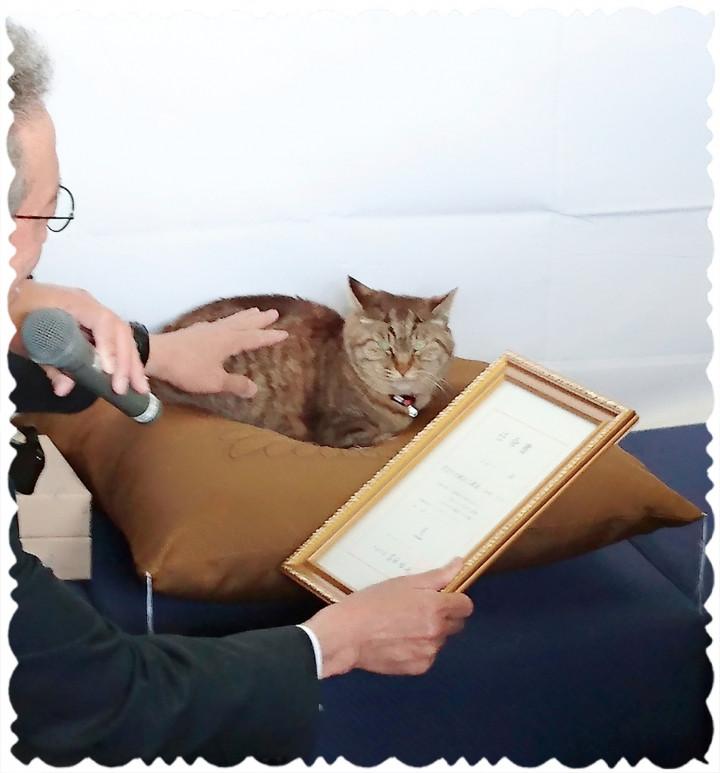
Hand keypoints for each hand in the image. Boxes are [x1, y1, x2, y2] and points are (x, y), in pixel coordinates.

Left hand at [8, 280, 146, 396]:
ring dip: (133, 363)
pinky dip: (127, 359)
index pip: (102, 321)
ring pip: (124, 336)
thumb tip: (64, 389)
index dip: (108, 346)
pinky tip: (134, 377)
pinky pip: (118, 340)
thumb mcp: (28, 340)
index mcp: (74, 301)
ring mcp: (96, 313)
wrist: (14, 297)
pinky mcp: (97, 324)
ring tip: (141, 389)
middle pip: (120, 330)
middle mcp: (91, 305)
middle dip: (126, 361)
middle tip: (124, 388)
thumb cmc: (20, 314)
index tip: (108, 370)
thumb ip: (48, 363)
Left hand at [145, 309, 287, 397]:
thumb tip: (255, 389)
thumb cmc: (188, 368)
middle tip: (274, 313)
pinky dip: (228, 320)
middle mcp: (221, 331)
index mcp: (230, 341)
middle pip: (245, 323)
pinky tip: (223, 323)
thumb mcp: (214, 381)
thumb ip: (235, 384)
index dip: (269, 336)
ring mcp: (207, 329)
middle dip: (260, 320)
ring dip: (245, 316)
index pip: (255, 338)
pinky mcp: (195, 331)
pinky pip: (219, 322)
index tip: (284, 333)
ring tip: (254, 311)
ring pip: (231, 320)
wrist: (157, 355)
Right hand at [303, 558, 472, 677]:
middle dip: (444, 616)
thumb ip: (437, 576)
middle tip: (418, 610)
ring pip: (440, 640)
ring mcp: (428, 652)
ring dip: (430, 633)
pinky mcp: (418, 668)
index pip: (466, 606)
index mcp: (436, 607)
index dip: (455, 599)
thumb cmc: (372, 603)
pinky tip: (398, 641)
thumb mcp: (403, 582)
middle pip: (456, 624)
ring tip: (403, 626)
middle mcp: (437, 632)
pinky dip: (418, 649)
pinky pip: (427, 656)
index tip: (443, 597)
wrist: (347, 635)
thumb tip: (459, 564)